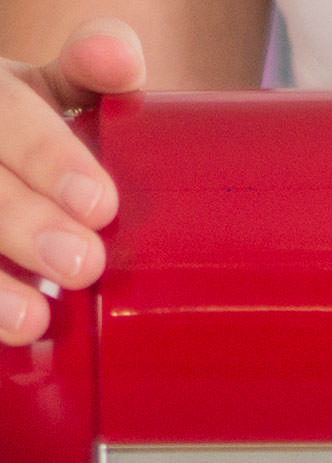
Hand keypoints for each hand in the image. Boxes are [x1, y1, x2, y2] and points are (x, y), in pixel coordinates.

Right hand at [0, 18, 143, 344]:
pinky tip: (8, 336)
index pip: (5, 110)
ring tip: (31, 321)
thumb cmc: (23, 135)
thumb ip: (89, 74)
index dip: (47, 154)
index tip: (100, 204)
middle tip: (82, 263)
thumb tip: (120, 57)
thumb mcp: (46, 92)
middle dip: (23, 221)